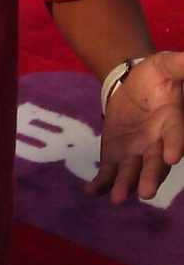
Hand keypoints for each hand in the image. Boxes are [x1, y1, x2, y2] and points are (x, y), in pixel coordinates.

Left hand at [85, 51, 183, 203]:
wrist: (132, 84)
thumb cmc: (156, 76)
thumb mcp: (167, 65)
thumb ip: (182, 65)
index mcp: (173, 121)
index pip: (176, 134)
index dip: (175, 144)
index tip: (173, 157)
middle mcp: (157, 143)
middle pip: (155, 164)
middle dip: (150, 177)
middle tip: (146, 193)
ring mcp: (136, 152)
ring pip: (132, 172)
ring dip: (125, 186)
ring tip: (117, 199)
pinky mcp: (117, 155)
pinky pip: (109, 172)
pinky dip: (101, 183)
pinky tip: (90, 191)